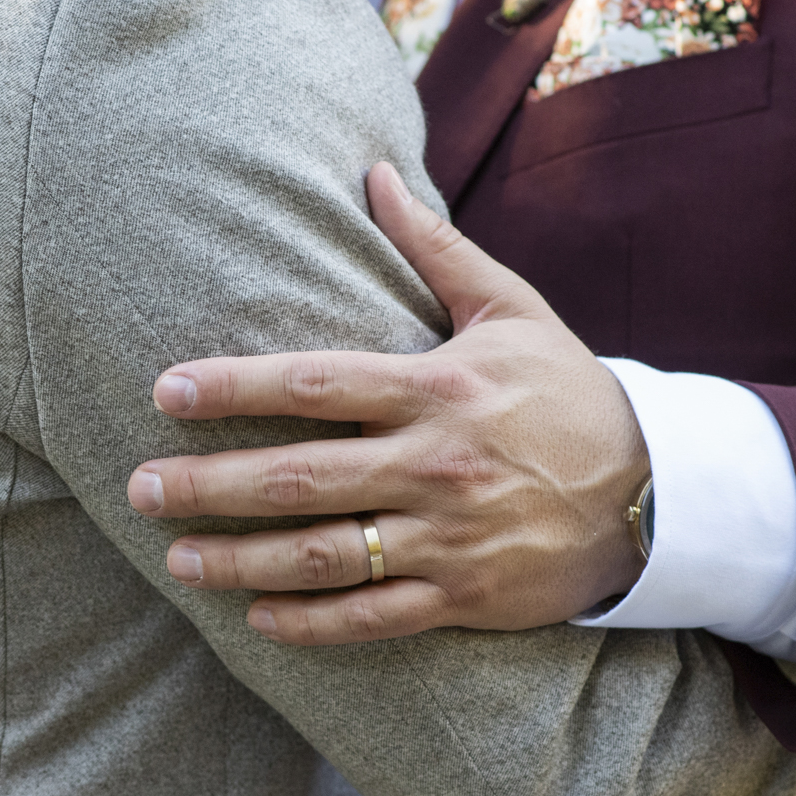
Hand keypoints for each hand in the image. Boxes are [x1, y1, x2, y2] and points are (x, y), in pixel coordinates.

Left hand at [126, 162, 649, 645]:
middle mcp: (435, 463)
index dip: (232, 388)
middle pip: (297, 478)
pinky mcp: (462, 594)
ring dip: (239, 560)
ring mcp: (448, 535)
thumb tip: (375, 173)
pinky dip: (310, 622)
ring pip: (322, 555)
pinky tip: (256, 616)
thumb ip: (435, 248)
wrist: (656, 494)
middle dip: (208, 486)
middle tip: (140, 489)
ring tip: (176, 560)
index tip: (164, 392)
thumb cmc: (566, 392)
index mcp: (438, 386)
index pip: (313, 383)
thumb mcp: (512, 309)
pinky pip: (372, 616)